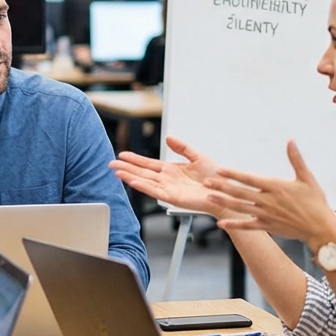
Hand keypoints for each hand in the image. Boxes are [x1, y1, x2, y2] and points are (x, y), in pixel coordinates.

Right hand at [109, 136, 243, 218]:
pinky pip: (154, 191)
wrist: (225, 192)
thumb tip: (168, 137)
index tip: (122, 154)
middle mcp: (167, 180)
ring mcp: (168, 189)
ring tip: (116, 171)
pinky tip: (132, 181)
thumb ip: (182, 148)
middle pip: (142, 172)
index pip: (148, 164)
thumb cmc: (215, 178)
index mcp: (171, 170)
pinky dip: (142, 186)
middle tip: (111, 163)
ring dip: (130, 177)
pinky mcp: (173, 198)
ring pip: (145, 182)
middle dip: (126, 167)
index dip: (135, 159)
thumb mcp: (197, 157)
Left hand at [206, 140, 335, 245]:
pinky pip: (247, 225)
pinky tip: (221, 224)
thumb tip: (291, 141)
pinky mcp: (267, 226)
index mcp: (275, 186)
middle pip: (240, 192)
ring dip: (223, 203)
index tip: (219, 170)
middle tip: (206, 182)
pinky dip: (234, 224)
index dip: (233, 174)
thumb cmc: (315, 202)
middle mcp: (267, 200)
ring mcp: (265, 215)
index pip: (249, 178)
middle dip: (221, 187)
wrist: (320, 227)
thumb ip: (296, 159)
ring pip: (240, 208)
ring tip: (208, 198)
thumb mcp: (307, 178)